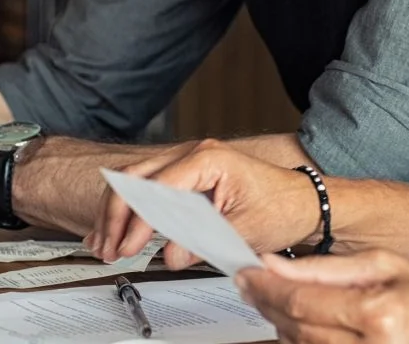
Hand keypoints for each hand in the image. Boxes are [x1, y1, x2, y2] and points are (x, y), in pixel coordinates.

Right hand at [91, 139, 317, 268]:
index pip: (157, 188)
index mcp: (208, 159)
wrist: (303, 202)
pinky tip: (115, 230)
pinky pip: (147, 187)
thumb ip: (203, 241)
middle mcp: (193, 153)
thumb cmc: (282, 207)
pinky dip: (129, 209)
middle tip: (109, 248)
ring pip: (134, 181)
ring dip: (116, 213)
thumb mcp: (243, 230)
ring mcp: (188, 162)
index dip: (138, 221)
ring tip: (105, 244)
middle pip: (135, 178)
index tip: (128, 247)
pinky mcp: (186, 176)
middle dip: (116, 215)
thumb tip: (170, 254)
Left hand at [237, 250, 408, 343]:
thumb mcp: (380, 265)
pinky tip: (298, 327)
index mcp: (377, 315)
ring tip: (273, 302)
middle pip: (296, 329)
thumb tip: (275, 265)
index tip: (246, 275)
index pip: (301, 302)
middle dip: (267, 306)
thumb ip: (323, 269)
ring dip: (281, 326)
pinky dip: (302, 343)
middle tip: (251, 286)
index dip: (266, 289)